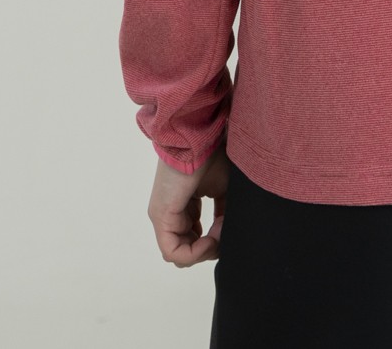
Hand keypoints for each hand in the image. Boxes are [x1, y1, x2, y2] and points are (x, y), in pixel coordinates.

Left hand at [148, 144, 229, 266]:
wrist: (200, 136)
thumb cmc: (213, 154)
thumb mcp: (225, 189)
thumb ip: (225, 214)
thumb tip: (228, 237)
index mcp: (185, 206)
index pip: (195, 238)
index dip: (215, 241)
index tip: (230, 229)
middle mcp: (171, 214)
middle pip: (188, 248)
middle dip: (210, 249)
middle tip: (225, 235)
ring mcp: (163, 217)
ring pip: (180, 254)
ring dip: (204, 251)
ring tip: (219, 236)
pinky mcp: (161, 217)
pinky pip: (173, 251)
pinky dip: (195, 253)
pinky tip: (211, 240)